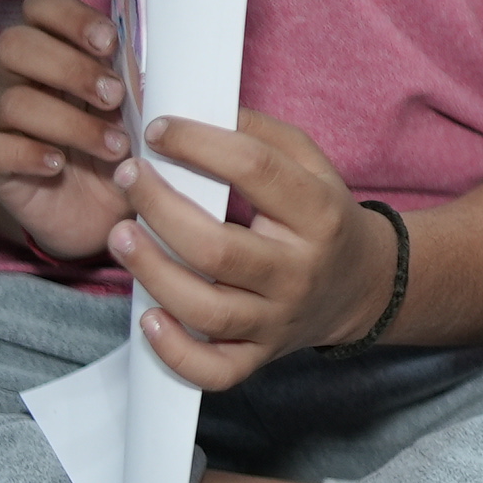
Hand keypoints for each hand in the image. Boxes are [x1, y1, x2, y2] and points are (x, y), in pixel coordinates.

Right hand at [0, 0, 137, 263]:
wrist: (112, 214)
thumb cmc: (131, 148)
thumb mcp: (146, 110)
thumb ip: (145, 78)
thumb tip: (173, 52)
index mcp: (62, 53)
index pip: (41, 7)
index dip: (69, 16)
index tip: (109, 42)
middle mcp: (25, 80)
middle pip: (14, 45)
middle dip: (68, 67)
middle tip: (114, 98)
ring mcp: (6, 123)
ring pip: (11, 101)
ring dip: (70, 122)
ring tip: (116, 147)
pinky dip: (25, 153)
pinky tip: (58, 164)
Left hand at [107, 111, 391, 388]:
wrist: (363, 286)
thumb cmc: (322, 217)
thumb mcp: (312, 165)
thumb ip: (262, 136)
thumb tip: (199, 112)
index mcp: (318, 214)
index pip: (257, 170)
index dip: (199, 144)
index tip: (159, 129)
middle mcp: (299, 272)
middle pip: (218, 249)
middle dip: (160, 209)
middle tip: (128, 177)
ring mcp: (278, 320)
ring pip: (207, 310)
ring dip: (153, 273)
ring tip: (119, 236)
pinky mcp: (259, 356)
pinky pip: (215, 370)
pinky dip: (176, 352)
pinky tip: (148, 318)